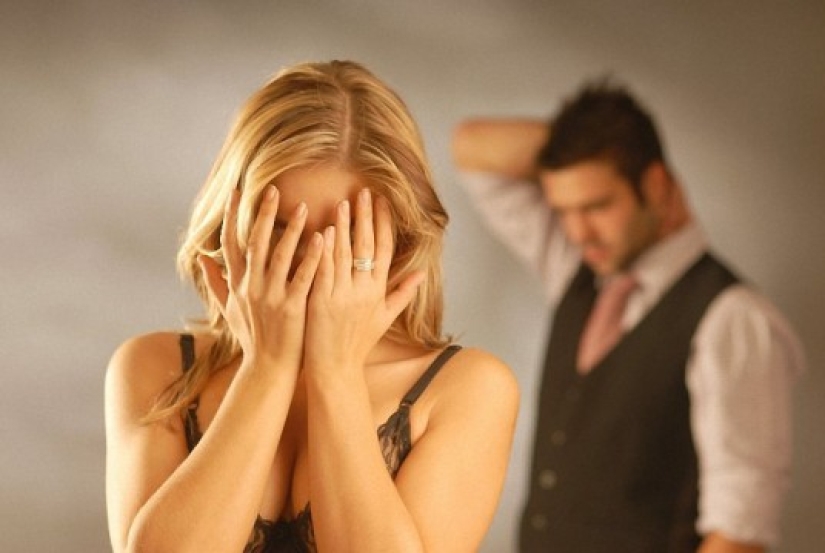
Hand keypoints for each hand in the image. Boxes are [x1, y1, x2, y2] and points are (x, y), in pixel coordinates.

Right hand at [199, 186, 322, 371]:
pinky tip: (323, 237)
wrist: (268, 369)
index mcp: (237, 285)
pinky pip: (303, 276)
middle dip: (262, 214)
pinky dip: (312, 256)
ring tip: (303, 206)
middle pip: (255, 243)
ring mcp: (270, 297)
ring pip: (279, 256)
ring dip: (291, 229)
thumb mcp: (228, 310)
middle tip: (272, 189)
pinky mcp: (292, 307)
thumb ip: (216, 282)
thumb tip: (200, 259)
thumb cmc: (251, 339)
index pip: (231, 243)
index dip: (233, 216)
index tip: (237, 192)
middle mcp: (251, 288)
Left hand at [304, 188, 423, 375]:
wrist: (336, 370)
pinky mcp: (321, 303)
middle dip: (366, 217)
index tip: (381, 201)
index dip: (383, 224)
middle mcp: (364, 291)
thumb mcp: (385, 318)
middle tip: (364, 192)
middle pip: (367, 247)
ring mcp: (343, 296)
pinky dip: (325, 252)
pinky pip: (324, 272)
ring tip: (343, 203)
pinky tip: (323, 232)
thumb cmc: (358, 344)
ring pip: (345, 255)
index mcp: (378, 291)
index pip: (384, 249)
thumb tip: (421, 273)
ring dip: (344, 227)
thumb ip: (402, 293)